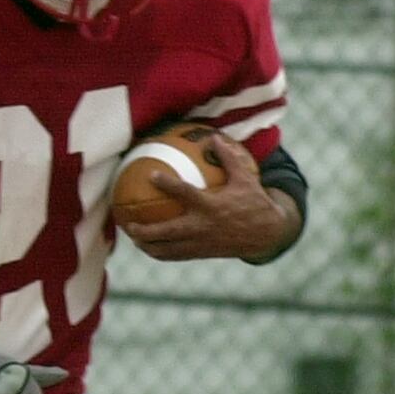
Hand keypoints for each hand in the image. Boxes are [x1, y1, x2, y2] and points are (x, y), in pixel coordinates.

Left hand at [120, 133, 295, 261]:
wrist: (266, 234)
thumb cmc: (254, 202)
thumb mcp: (245, 178)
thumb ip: (229, 158)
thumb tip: (214, 137)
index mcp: (211, 206)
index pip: (184, 193)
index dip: (167, 184)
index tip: (150, 175)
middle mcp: (201, 227)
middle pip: (164, 232)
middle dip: (142, 230)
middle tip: (128, 223)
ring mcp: (199, 243)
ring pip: (165, 250)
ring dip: (146, 245)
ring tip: (133, 237)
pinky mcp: (200, 253)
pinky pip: (174, 256)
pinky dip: (159, 252)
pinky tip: (149, 246)